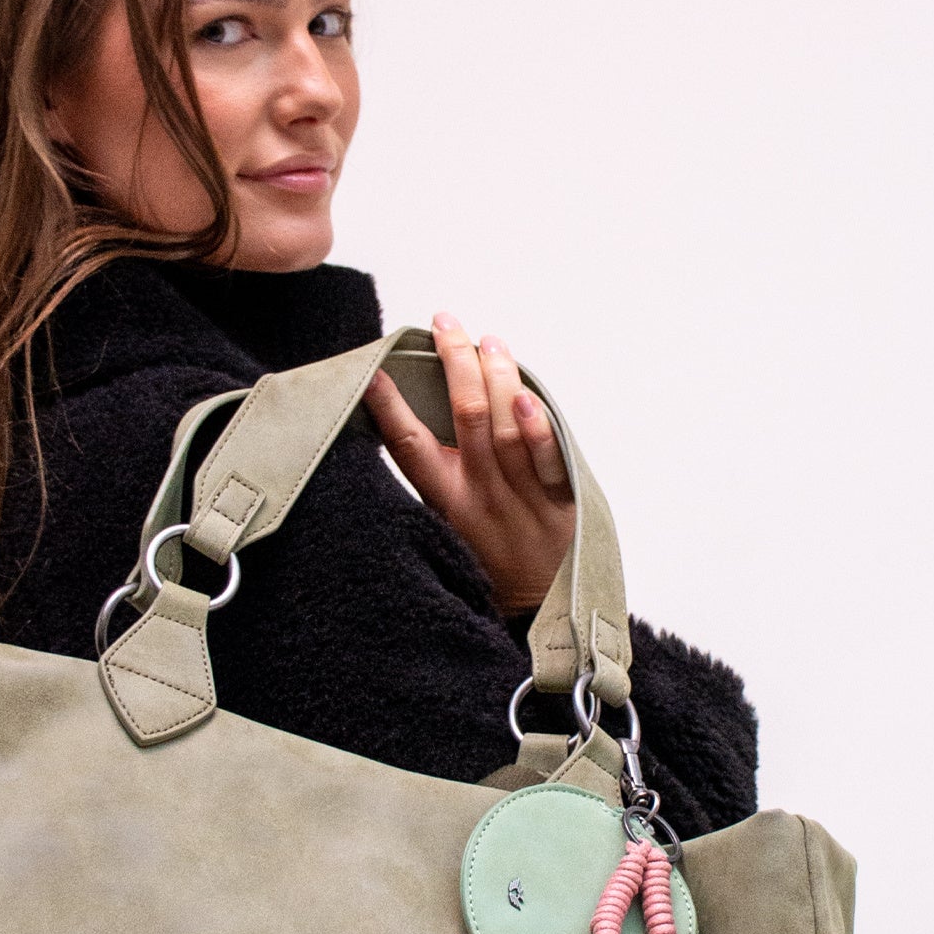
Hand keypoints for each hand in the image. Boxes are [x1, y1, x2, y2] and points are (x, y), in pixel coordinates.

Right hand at [365, 314, 574, 615]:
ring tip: (486, 340)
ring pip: (506, 427)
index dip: (388, 409)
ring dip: (497, 376)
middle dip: (454, 362)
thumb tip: (414, 411)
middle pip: (466, 418)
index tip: (372, 373)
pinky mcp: (562, 504)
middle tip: (444, 323)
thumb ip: (440, 469)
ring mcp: (522, 499)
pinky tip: (529, 395)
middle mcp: (482, 495)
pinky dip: (539, 429)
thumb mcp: (450, 519)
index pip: (409, 446)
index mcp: (446, 500)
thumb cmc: (491, 558)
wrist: (539, 610)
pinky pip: (551, 462)